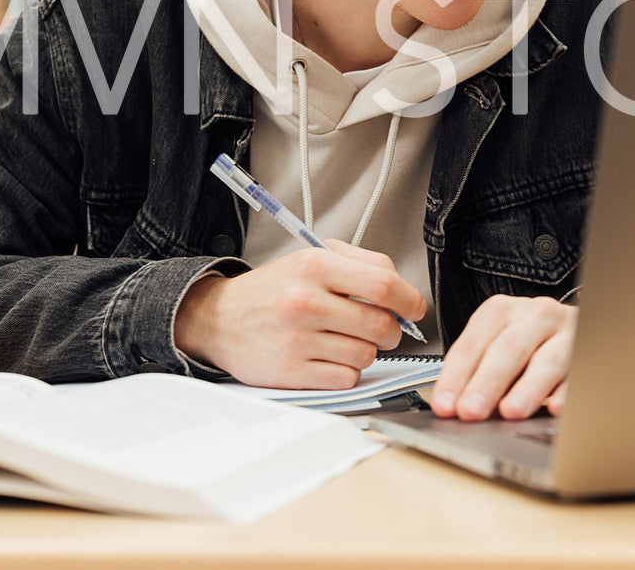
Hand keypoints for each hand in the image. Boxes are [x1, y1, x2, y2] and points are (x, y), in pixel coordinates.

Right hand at [175, 240, 426, 389]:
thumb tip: (405, 293)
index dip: (410, 300)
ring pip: (367, 355)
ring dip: (365, 351)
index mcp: (314, 265)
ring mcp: (297, 339)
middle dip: (392, 330)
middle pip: (381, 325)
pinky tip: (328, 357)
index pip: (384, 285)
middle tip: (381, 328)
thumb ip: (363, 264)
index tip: (414, 308)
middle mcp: (304, 300)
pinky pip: (346, 378)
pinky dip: (346, 371)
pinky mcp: (291, 372)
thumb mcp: (313, 257)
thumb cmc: (274, 289)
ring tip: (343, 339)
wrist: (220, 319)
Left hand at [430, 295, 574, 420]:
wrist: (571, 323)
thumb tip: (455, 409)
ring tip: (511, 412)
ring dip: (527, 388)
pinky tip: (556, 408)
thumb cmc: (528, 338)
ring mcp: (565, 331)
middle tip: (471, 411)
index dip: (456, 377)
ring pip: (547, 359)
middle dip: (487, 383)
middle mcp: (533, 316)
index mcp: (501, 311)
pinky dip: (567, 391)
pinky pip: (580, 372)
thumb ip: (476, 371)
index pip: (472, 346)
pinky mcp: (590, 350)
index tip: (445, 406)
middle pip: (508, 349)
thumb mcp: (496, 342)